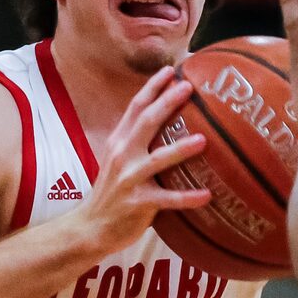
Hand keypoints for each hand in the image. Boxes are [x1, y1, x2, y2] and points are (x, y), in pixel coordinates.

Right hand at [75, 66, 208, 253]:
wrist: (90, 227)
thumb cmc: (112, 192)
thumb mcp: (118, 160)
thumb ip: (136, 141)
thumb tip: (166, 120)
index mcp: (119, 141)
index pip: (135, 107)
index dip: (152, 87)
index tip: (171, 70)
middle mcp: (122, 155)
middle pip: (145, 122)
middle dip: (167, 102)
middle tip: (188, 87)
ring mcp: (129, 179)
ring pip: (157, 160)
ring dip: (180, 149)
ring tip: (203, 139)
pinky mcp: (138, 203)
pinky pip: (167, 199)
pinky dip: (187, 198)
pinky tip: (207, 195)